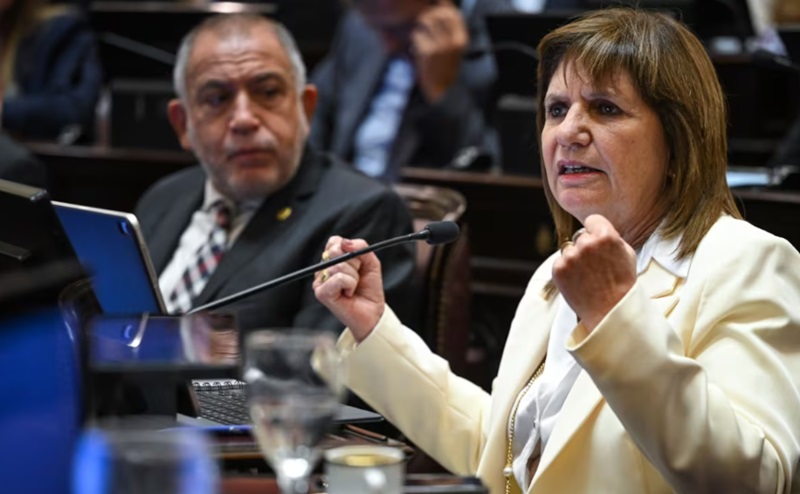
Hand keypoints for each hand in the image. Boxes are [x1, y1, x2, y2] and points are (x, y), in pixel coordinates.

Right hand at [313, 236, 385, 341]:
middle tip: (356, 277)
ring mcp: (320, 281)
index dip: (350, 249)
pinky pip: (339, 278)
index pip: (335, 241)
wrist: (373, 312)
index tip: (358, 263)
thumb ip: (360, 246)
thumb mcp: (370, 262)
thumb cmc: (369, 288)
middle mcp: (323, 269)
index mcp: (332, 260)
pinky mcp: (321, 293)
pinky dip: (350, 284)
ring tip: (353, 287)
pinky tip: (349, 293)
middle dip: (354, 263)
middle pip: (336, 251)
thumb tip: (345, 243)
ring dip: (354, 277)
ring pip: (339, 266)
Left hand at [411, 0, 467, 102]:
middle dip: (427, 16)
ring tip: (420, 40)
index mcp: (461, 39)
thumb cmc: (445, 69)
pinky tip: (417, 53)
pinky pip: (417, 36)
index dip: (443, 6)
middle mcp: (453, 41)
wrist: (444, 93)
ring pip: (426, 22)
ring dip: (419, 29)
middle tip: (422, 24)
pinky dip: (414, 42)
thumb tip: (441, 11)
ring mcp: (441, 46)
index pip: (453, 13)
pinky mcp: (429, 52)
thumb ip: (449, 31)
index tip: (436, 6)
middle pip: (437, 14)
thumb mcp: (453, 50)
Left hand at [552, 215, 636, 331]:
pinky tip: (578, 281)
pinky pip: (560, 262)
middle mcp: (586, 243)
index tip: (598, 241)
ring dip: (575, 259)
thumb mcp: (627, 253)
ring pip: (569, 249)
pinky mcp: (558, 269)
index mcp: (605, 235)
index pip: (592, 220)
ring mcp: (570, 256)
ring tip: (588, 276)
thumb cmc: (622, 283)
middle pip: (580, 236)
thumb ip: (611, 236)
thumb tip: (598, 227)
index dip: (596, 230)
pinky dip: (566, 270)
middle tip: (595, 265)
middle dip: (586, 247)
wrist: (610, 310)